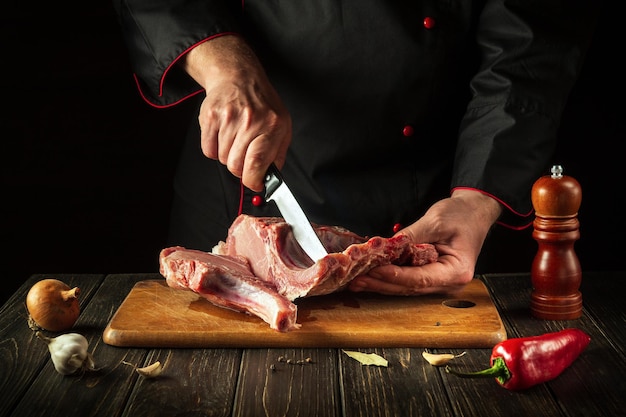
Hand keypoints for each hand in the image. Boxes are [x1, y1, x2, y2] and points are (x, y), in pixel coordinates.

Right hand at [182, 35, 291, 191]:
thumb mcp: (282, 126)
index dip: (253, 180)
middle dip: (240, 168)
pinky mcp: (210, 117)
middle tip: (244, 156)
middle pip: (236, 165)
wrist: (239, 77)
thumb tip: (270, 178)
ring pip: (222, 159)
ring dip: (228, 155)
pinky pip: (208, 150)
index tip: (254, 183)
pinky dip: (214, 149)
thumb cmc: (262, 105)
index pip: (257, 163)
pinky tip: (223, 135)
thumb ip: (278, 154)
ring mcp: (229, 118)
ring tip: (235, 139)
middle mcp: (251, 121)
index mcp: (272, 126)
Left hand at [348, 189, 502, 294]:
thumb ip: (412, 236)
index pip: (421, 278)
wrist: (474, 212)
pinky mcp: (430, 277)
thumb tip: (388, 246)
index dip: (396, 275)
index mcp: (457, 271)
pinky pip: (407, 280)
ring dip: (381, 284)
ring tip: (356, 281)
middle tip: (356, 280)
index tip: (375, 270)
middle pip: (410, 287)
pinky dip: (388, 278)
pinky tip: (370, 277)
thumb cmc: (462, 215)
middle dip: (381, 283)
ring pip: (406, 287)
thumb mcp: (436, 221)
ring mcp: (439, 282)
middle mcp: (449, 282)